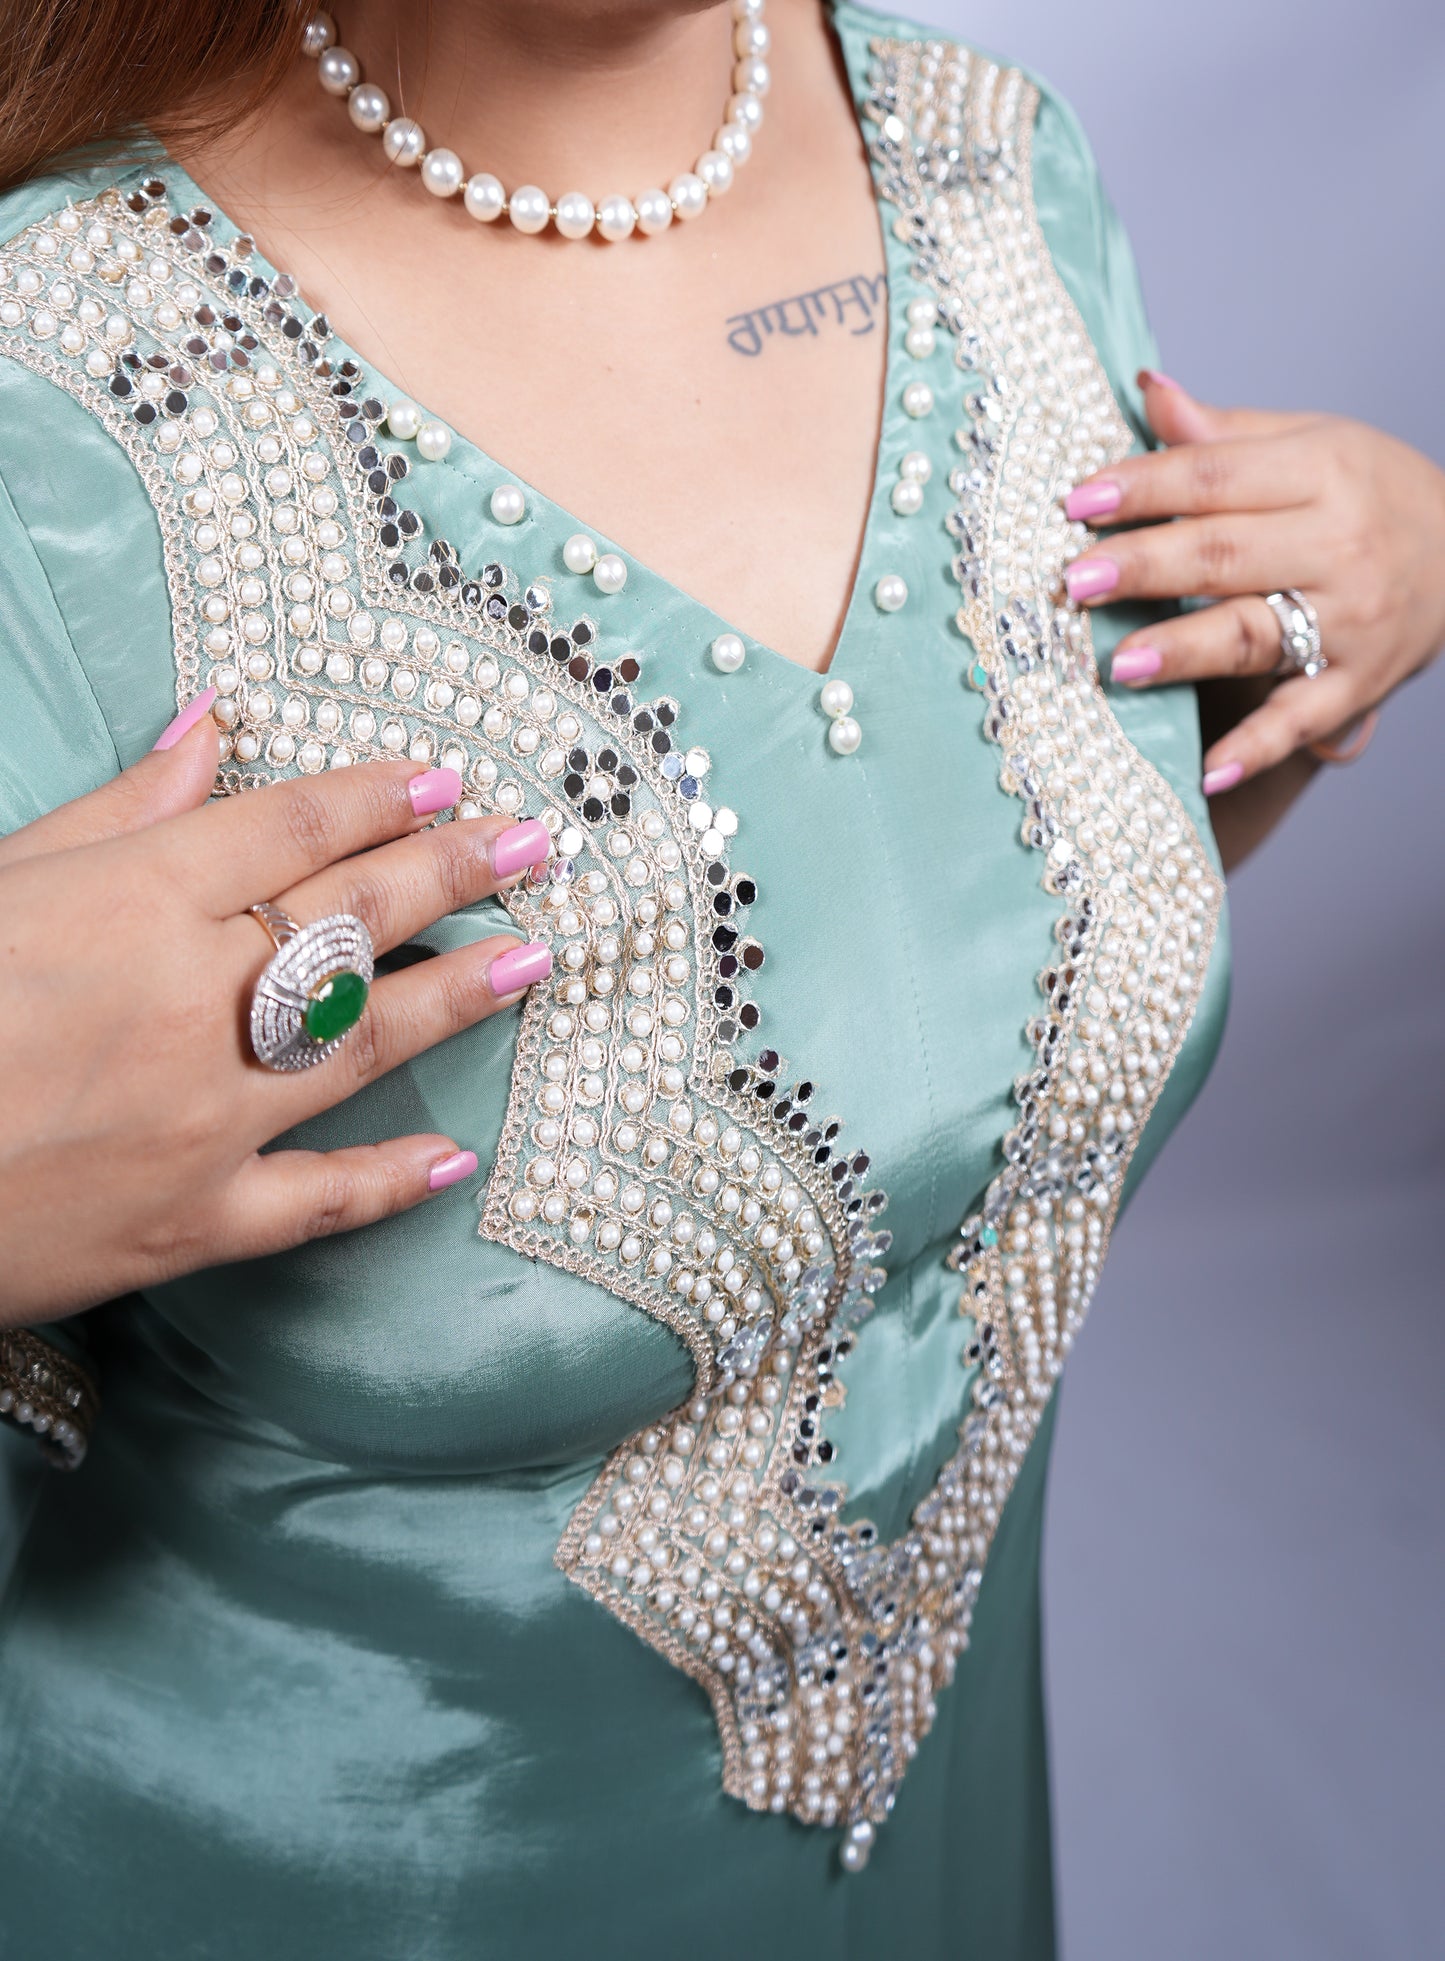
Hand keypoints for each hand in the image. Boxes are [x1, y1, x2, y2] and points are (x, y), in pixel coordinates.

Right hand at [0, 697, 553, 1324]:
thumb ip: (115, 813)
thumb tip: (211, 724)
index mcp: (131, 905)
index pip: (290, 831)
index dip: (379, 798)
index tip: (448, 780)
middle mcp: (189, 1003)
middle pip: (352, 919)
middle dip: (455, 871)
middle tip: (538, 844)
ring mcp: (201, 1119)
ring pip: (363, 1043)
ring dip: (458, 996)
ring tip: (533, 959)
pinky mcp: (189, 1225)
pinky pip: (316, 1201)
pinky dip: (388, 1180)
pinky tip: (453, 1160)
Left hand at [1061, 371, 1444, 789]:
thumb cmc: (1369, 492)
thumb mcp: (1310, 443)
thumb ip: (1221, 434)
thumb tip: (1146, 391)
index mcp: (1320, 470)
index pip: (1213, 478)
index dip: (1143, 487)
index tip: (1076, 501)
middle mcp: (1339, 543)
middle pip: (1225, 554)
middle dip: (1146, 566)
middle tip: (1076, 580)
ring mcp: (1350, 619)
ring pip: (1255, 633)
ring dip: (1185, 650)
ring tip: (1119, 664)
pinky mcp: (1358, 681)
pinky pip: (1302, 719)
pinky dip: (1257, 750)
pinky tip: (1208, 773)